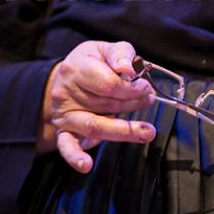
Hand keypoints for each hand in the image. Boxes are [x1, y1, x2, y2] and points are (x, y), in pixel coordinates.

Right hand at [36, 40, 156, 173]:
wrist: (68, 76)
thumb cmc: (91, 62)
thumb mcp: (105, 49)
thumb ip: (121, 54)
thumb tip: (129, 69)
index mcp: (77, 68)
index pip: (108, 83)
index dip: (131, 88)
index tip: (145, 88)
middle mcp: (66, 92)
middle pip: (105, 104)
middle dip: (133, 104)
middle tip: (150, 101)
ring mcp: (65, 114)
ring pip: (94, 126)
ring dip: (123, 130)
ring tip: (145, 132)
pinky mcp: (64, 131)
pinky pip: (67, 146)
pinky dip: (75, 157)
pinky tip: (86, 165)